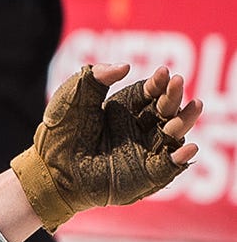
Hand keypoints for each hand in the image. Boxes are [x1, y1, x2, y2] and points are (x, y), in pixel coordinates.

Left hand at [8, 63, 201, 232]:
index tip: (163, 73)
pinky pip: (168, 167)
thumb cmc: (59, 132)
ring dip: (185, 121)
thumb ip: (95, 77)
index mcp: (124, 110)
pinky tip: (188, 148)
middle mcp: (138, 129)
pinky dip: (180, 158)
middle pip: (166, 110)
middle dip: (173, 96)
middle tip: (177, 83)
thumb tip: (125, 66)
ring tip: (194, 106)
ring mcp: (144, 151)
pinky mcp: (144, 174)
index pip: (150, 93)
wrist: (48, 168)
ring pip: (173, 135)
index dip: (158, 83)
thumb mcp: (73, 97)